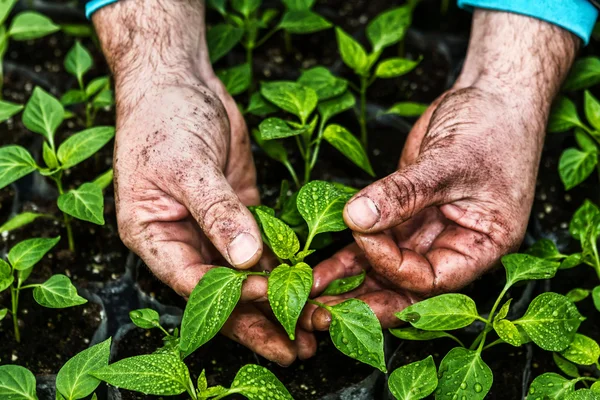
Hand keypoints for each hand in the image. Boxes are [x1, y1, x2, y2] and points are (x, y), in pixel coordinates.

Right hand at [93, 0, 315, 363]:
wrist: (178, 82)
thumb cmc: (165, 118)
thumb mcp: (187, 164)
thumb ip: (217, 211)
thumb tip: (246, 258)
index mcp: (152, 235)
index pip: (191, 280)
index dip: (228, 295)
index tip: (267, 297)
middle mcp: (182, 240)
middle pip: (221, 291)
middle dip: (257, 320)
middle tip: (296, 347)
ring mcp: (212, 230)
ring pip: (245, 276)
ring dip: (276, 302)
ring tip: (311, 331)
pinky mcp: (239, 215)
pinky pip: (263, 250)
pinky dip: (283, 269)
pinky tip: (308, 289)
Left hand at [301, 10, 577, 330]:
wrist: (492, 98)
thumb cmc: (492, 129)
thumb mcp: (451, 162)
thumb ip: (405, 192)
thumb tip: (357, 216)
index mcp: (480, 247)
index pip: (430, 278)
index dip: (392, 264)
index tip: (363, 233)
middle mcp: (452, 248)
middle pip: (404, 288)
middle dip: (363, 301)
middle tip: (320, 313)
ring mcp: (426, 233)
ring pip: (383, 269)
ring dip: (348, 283)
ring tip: (309, 294)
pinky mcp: (403, 216)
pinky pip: (373, 242)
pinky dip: (347, 256)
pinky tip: (319, 271)